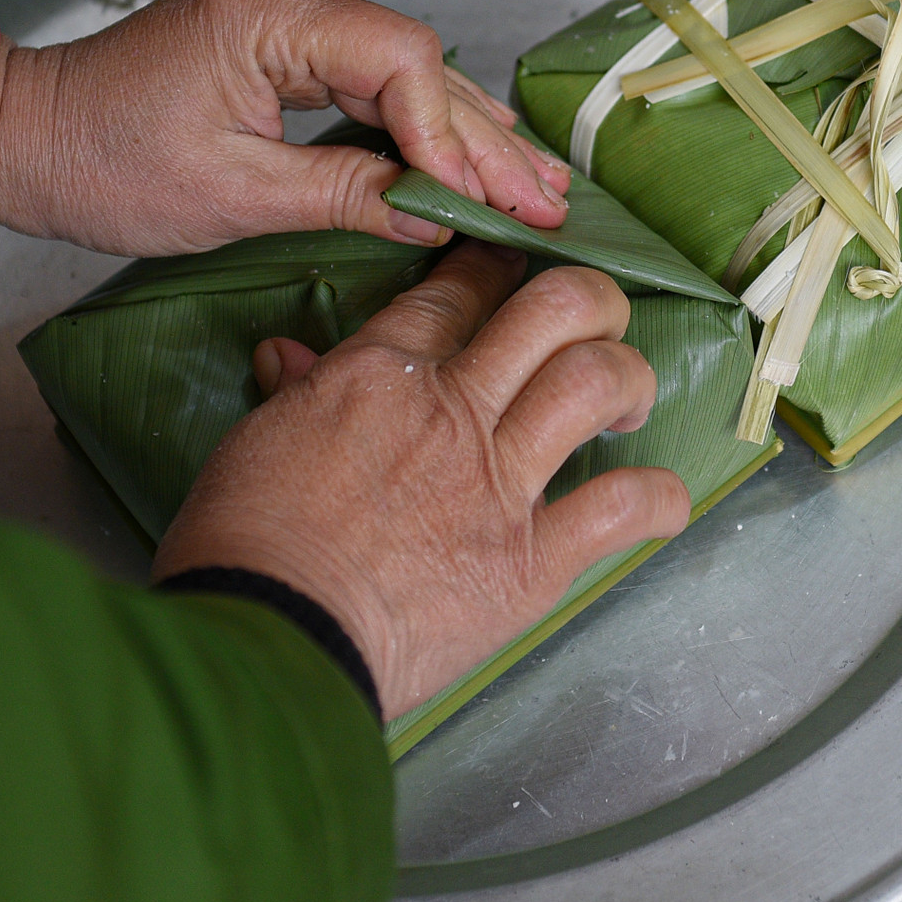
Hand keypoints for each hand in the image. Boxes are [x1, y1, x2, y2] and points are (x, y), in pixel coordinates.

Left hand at [0, 0, 571, 255]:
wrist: (22, 138)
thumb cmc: (98, 164)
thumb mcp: (229, 196)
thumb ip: (343, 197)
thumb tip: (433, 218)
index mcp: (270, 14)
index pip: (401, 62)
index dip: (452, 138)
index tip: (489, 202)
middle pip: (417, 63)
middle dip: (482, 141)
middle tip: (550, 201)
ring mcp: (285, 15)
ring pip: (402, 72)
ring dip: (463, 135)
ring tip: (536, 185)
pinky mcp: (278, 45)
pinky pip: (368, 81)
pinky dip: (417, 127)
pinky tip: (469, 159)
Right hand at [150, 241, 691, 718]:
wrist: (269, 634)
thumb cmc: (243, 542)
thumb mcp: (256, 442)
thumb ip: (296, 394)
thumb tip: (288, 357)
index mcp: (380, 373)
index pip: (458, 290)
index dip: (494, 266)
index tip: (510, 270)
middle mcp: (452, 409)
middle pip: (556, 308)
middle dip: (590, 300)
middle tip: (592, 322)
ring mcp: (499, 483)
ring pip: (599, 380)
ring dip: (629, 377)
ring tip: (625, 401)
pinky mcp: (531, 561)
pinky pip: (624, 508)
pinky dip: (656, 499)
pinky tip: (658, 502)